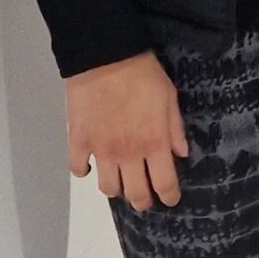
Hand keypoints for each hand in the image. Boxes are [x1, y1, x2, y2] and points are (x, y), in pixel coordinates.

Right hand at [64, 51, 188, 207]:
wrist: (105, 56)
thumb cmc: (143, 74)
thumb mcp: (170, 98)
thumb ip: (175, 129)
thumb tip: (180, 154)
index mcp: (154, 143)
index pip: (164, 184)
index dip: (168, 197)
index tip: (169, 199)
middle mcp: (128, 154)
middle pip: (135, 194)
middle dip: (142, 201)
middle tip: (144, 197)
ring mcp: (101, 150)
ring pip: (107, 188)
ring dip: (115, 188)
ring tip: (119, 179)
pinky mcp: (78, 141)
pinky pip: (78, 168)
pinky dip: (85, 170)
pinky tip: (91, 163)